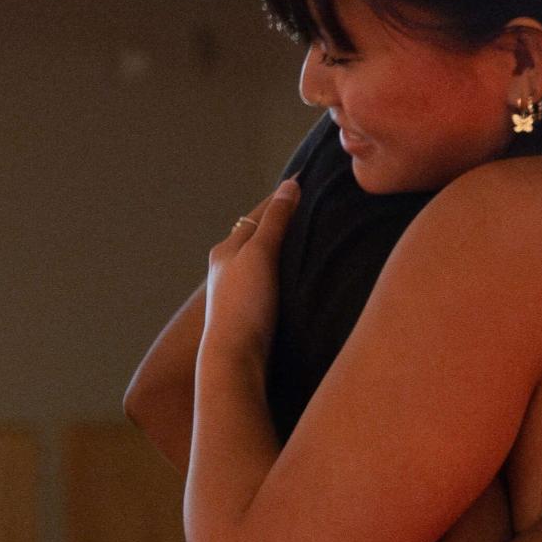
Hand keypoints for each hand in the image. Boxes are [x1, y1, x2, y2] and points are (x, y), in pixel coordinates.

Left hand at [202, 180, 299, 364]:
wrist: (235, 358)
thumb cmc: (244, 304)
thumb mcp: (260, 254)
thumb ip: (276, 220)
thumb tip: (290, 185)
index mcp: (226, 249)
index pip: (258, 213)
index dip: (282, 199)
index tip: (307, 183)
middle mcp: (228, 268)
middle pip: (259, 237)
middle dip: (283, 224)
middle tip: (315, 210)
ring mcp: (238, 293)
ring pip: (264, 262)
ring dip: (284, 251)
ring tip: (312, 242)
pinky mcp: (251, 315)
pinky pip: (270, 284)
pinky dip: (285, 274)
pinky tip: (299, 279)